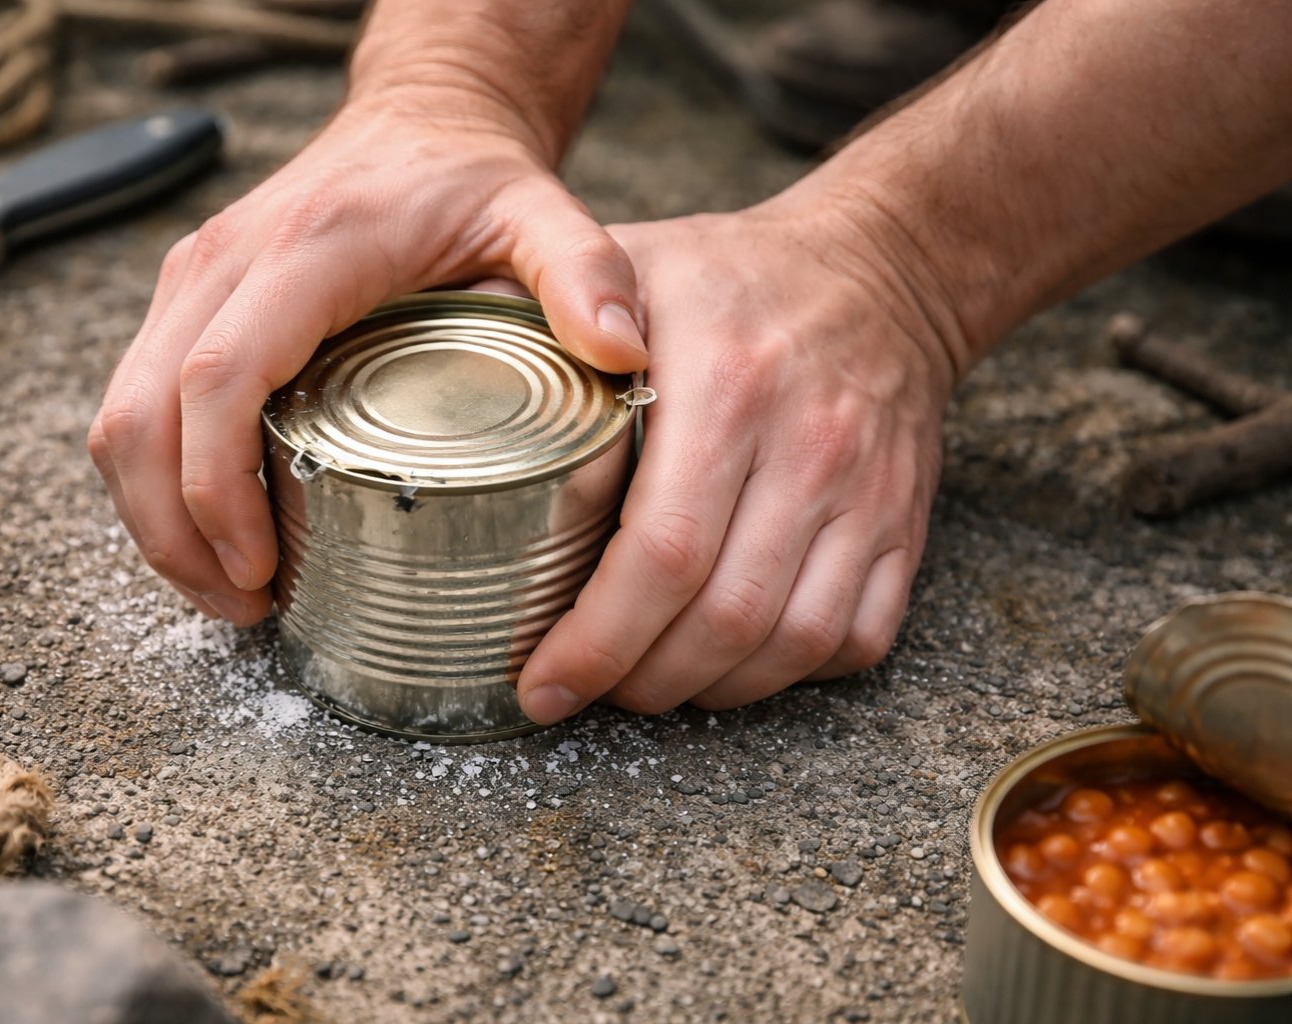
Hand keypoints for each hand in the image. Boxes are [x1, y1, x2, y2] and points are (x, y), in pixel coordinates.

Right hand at [88, 93, 647, 623]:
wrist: (420, 116)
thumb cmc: (472, 175)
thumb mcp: (543, 213)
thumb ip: (587, 274)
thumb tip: (623, 355)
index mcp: (306, 249)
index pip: (220, 378)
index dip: (217, 489)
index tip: (261, 569)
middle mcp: (228, 262)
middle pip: (140, 415)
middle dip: (175, 533)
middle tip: (247, 606)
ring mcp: (194, 279)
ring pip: (120, 415)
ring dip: (155, 519)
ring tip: (230, 589)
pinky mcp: (188, 299)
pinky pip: (135, 400)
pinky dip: (156, 481)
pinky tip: (215, 532)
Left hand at [515, 192, 957, 721]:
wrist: (881, 268)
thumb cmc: (731, 276)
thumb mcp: (632, 263)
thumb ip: (547, 317)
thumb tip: (456, 390)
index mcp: (727, 385)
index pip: (661, 550)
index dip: (597, 640)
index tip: (541, 682)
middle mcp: (809, 445)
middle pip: (724, 616)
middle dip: (641, 680)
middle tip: (585, 689)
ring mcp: (868, 490)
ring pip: (794, 641)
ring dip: (712, 689)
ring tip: (649, 682)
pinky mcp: (905, 521)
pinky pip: (858, 636)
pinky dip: (791, 673)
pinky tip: (733, 662)